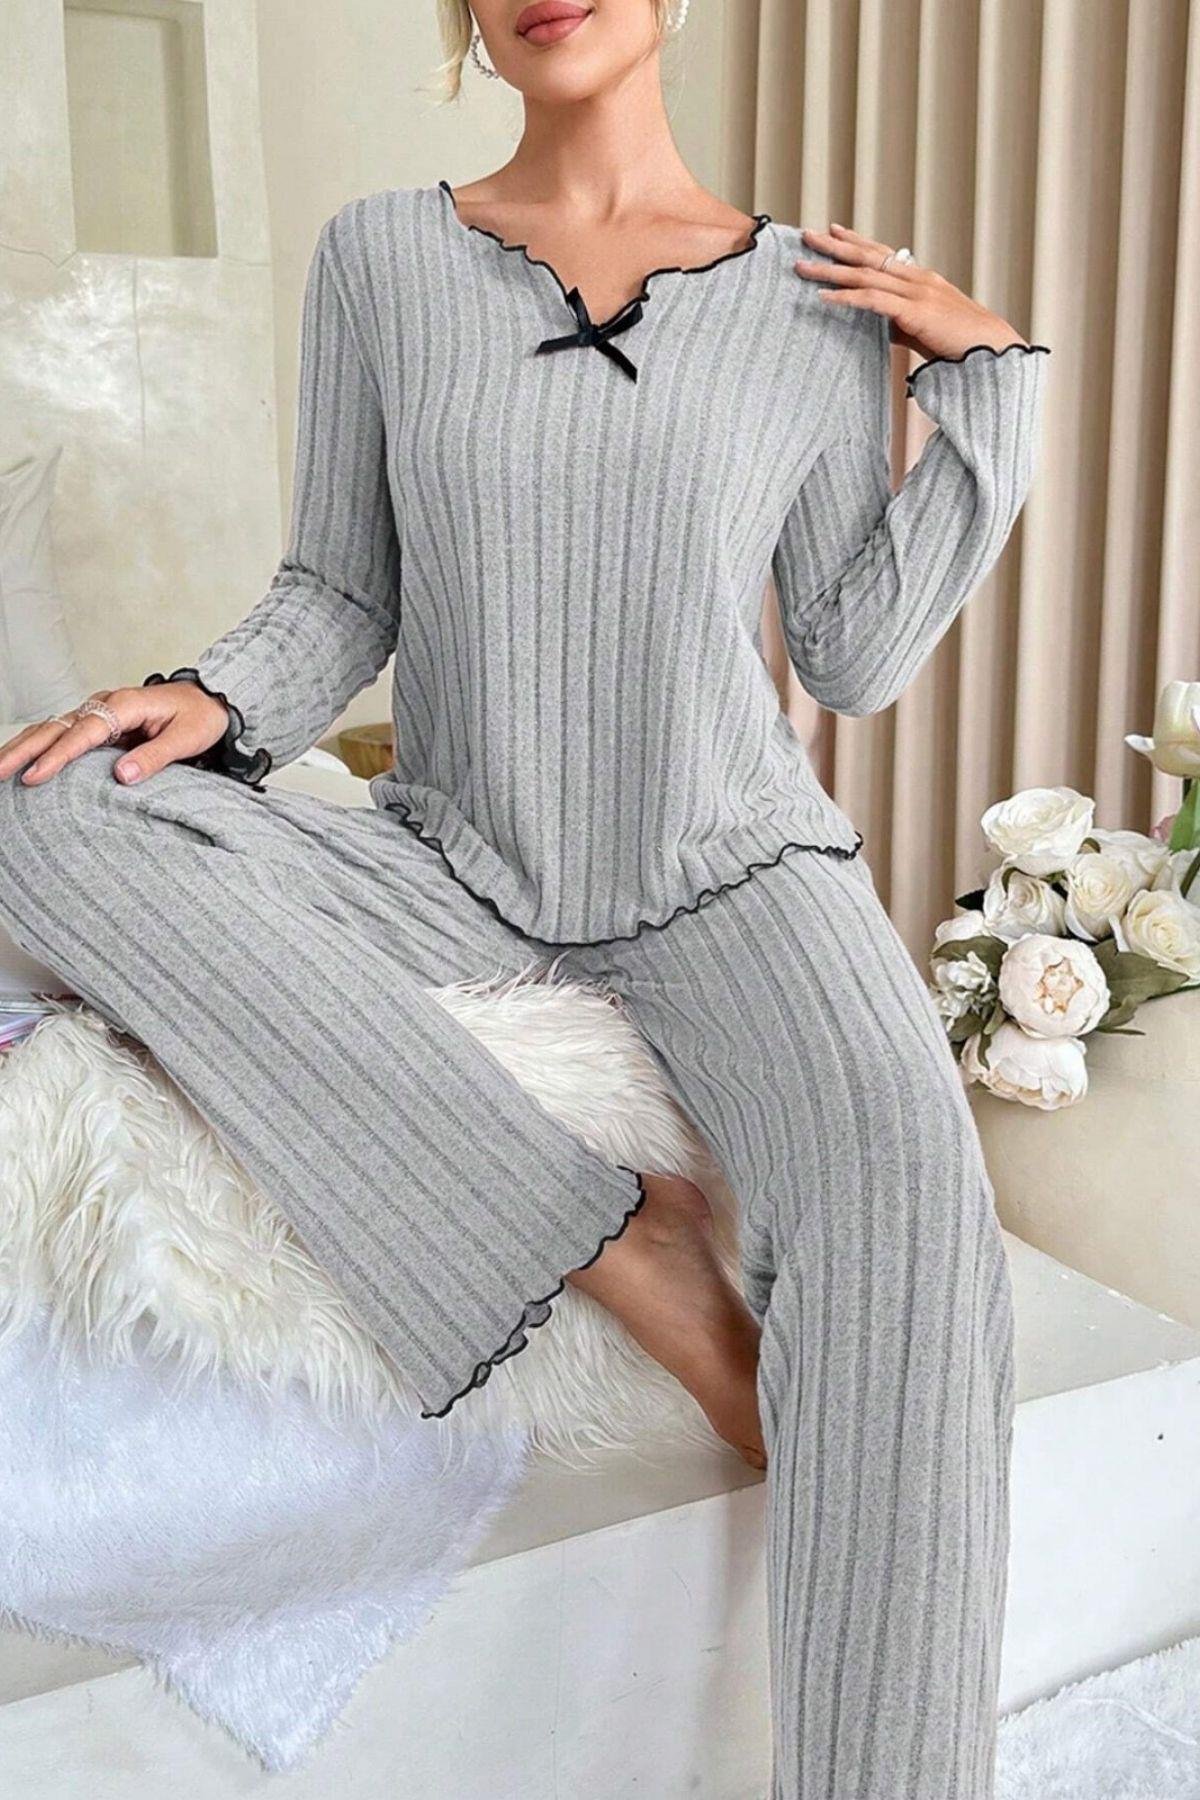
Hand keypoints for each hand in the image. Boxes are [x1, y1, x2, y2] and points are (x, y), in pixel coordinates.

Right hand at [0, 682, 230, 787]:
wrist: (210, 700)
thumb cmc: (200, 718)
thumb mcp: (187, 738)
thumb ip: (155, 757)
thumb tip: (122, 776)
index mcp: (126, 704)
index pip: (84, 733)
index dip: (58, 756)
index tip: (35, 777)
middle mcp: (105, 704)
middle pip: (56, 727)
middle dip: (23, 750)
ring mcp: (98, 712)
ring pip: (51, 729)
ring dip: (23, 748)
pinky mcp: (98, 723)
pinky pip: (61, 734)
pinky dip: (37, 747)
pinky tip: (20, 762)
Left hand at [794, 223, 1027, 363]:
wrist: (992, 350)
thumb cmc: (962, 343)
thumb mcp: (926, 328)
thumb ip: (903, 322)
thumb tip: (883, 327)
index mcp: (921, 279)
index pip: (883, 253)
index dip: (857, 241)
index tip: (834, 230)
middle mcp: (917, 279)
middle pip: (868, 257)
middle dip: (834, 246)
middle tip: (806, 235)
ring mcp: (916, 292)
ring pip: (864, 276)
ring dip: (830, 271)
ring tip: (802, 266)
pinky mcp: (914, 312)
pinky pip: (872, 301)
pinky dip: (845, 298)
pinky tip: (822, 297)